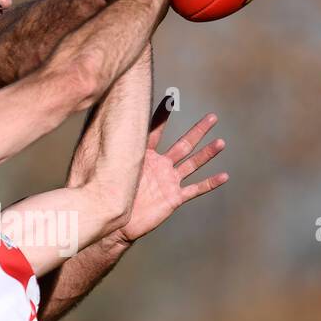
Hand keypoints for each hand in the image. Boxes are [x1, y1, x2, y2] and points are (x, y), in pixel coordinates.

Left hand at [115, 98, 228, 244]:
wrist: (114, 222)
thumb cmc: (108, 195)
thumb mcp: (110, 167)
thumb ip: (110, 149)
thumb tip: (97, 124)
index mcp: (145, 156)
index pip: (156, 130)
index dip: (163, 115)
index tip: (171, 98)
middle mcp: (160, 166)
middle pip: (184, 144)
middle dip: (198, 131)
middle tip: (212, 117)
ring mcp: (169, 181)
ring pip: (193, 164)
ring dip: (207, 154)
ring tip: (221, 142)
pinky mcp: (174, 198)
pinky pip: (195, 189)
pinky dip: (209, 183)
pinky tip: (224, 176)